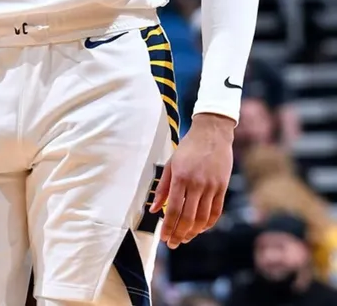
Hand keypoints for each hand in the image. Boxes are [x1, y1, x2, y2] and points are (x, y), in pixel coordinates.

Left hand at [151, 113, 233, 248]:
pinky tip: (200, 229)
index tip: (164, 238)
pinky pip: (216, 211)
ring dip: (193, 232)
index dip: (168, 227)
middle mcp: (196, 184)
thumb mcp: (171, 163)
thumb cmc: (189, 147)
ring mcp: (211, 186)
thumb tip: (153, 209)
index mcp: (180, 177)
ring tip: (185, 238)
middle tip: (173, 244)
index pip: (172, 209)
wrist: (212, 133)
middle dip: (179, 234)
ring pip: (202, 218)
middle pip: (187, 217)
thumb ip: (162, 187)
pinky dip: (208, 224)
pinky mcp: (222, 187)